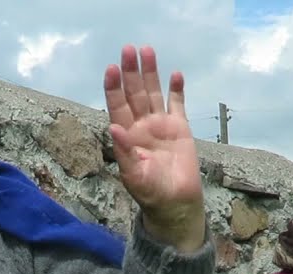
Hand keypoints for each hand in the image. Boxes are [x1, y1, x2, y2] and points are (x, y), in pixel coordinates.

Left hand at [103, 45, 204, 251]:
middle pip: (134, 93)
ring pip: (153, 93)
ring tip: (147, 51)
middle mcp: (141, 125)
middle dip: (131, 72)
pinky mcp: (180, 128)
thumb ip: (123, 152)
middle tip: (129, 50)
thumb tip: (113, 126)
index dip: (113, 87)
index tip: (112, 68)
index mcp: (126, 135)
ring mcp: (160, 125)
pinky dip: (176, 90)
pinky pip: (177, 104)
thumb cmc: (150, 194)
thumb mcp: (133, 176)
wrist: (176, 204)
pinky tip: (175, 74)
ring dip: (150, 73)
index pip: (117, 105)